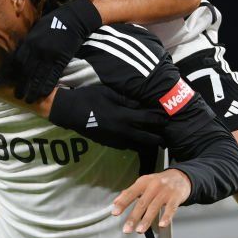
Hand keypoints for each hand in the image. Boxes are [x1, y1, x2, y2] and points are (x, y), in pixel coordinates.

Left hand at [13, 0, 102, 102]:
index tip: (12, 82)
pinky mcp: (61, 59)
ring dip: (33, 90)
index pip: (18, 61)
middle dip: (22, 86)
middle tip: (18, 96)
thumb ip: (29, 43)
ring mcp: (49, 55)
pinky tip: (43, 94)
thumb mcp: (37, 30)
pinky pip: (52, 76)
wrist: (73, 19)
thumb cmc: (54, 23)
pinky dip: (47, 86)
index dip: (14, 74)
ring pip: (39, 77)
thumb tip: (21, 55)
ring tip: (29, 100)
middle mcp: (37, 50)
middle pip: (26, 72)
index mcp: (29, 42)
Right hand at [48, 85, 164, 149]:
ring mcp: (114, 138)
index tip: (167, 120)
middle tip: (166, 140)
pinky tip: (135, 141)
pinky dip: (132, 143)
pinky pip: (124, 145)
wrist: (70, 111)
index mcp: (123, 116)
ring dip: (145, 143)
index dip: (159, 120)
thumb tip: (140, 105)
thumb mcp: (109, 93)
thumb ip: (126, 100)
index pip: (147, 119)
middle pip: (145, 138)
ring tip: (154, 142)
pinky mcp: (107, 142)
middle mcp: (121, 130)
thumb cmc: (89, 97)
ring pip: (135, 144)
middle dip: (157, 139)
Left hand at [112, 169, 191, 233]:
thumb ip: (130, 192)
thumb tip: (116, 201)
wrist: (180, 177)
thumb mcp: (144, 183)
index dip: (122, 203)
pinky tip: (162, 225)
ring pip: (154, 207)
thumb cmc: (159, 182)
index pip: (131, 193)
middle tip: (127, 229)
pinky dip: (166, 217)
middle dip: (133, 217)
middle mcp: (154, 186)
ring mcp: (165, 191)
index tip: (115, 212)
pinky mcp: (176, 197)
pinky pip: (171, 208)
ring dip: (146, 220)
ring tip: (139, 230)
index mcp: (144, 182)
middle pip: (142, 203)